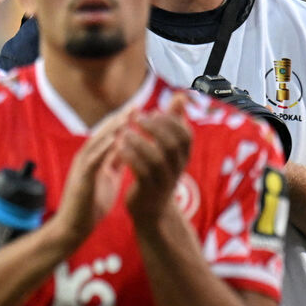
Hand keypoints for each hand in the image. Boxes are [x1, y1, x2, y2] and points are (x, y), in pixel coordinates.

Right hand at [48, 114, 126, 247]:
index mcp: (94, 160)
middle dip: (118, 119)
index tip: (139, 110)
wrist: (74, 227)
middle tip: (134, 105)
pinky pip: (94, 160)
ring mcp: (82, 168)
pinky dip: (105, 148)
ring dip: (112, 129)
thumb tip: (127, 149)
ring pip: (97, 143)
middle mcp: (86, 159)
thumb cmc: (90, 205)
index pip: (108, 136)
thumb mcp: (108, 179)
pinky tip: (117, 139)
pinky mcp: (82, 179)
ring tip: (127, 116)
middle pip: (102, 134)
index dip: (123, 123)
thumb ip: (114, 164)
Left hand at [118, 93, 191, 228]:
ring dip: (140, 142)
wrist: (152, 210)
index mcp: (182, 156)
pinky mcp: (148, 189)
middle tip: (138, 119)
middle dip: (155, 128)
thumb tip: (180, 96)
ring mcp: (164, 179)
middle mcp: (177, 167)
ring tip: (125, 133)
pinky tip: (119, 149)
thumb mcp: (168, 149)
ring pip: (156, 157)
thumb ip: (173, 122)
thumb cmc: (158, 172)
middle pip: (172, 143)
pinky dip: (131, 158)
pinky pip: (141, 171)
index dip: (171, 121)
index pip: (185, 134)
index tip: (153, 112)